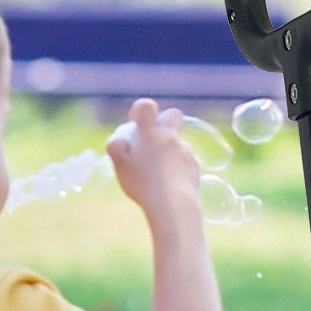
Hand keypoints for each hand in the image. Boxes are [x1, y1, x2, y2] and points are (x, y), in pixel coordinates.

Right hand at [106, 98, 201, 225]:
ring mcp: (185, 151)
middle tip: (153, 139)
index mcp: (150, 133)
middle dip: (164, 120)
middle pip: (173, 115)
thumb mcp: (120, 166)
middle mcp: (170, 138)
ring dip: (169, 150)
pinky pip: (185, 160)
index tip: (136, 121)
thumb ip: (115, 147)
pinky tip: (170, 183)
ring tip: (159, 172)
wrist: (173, 204)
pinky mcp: (195, 167)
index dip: (141, 109)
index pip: (147, 106)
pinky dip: (178, 166)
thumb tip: (119, 139)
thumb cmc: (142, 184)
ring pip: (178, 142)